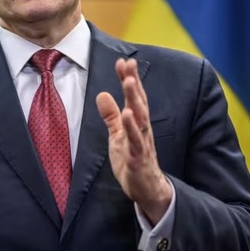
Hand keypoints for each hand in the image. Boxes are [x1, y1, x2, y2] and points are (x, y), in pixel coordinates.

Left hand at [95, 58, 172, 222]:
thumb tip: (102, 94)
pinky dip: (132, 128)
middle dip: (134, 83)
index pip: (134, 97)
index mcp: (137, 123)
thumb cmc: (132, 160)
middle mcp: (142, 129)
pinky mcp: (139, 157)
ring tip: (129, 82)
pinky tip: (128, 115)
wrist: (147, 189)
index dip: (129, 79)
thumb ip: (111, 116)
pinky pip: (136, 141)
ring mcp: (142, 142)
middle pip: (140, 102)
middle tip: (128, 64)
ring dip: (135, 99)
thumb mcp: (118, 135)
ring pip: (140, 118)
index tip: (123, 61)